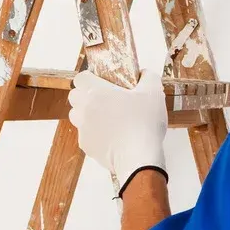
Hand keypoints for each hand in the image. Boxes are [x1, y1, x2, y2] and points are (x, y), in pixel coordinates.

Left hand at [68, 70, 167, 190]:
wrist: (138, 157)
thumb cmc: (144, 123)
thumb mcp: (154, 93)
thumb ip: (148, 77)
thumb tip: (144, 73)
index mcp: (96, 92)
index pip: (80, 77)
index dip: (90, 77)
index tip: (103, 81)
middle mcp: (84, 109)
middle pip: (74, 96)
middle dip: (86, 95)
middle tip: (106, 99)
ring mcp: (83, 128)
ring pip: (77, 116)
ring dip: (87, 114)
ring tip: (108, 118)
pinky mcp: (86, 145)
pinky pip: (86, 134)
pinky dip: (95, 133)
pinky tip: (113, 135)